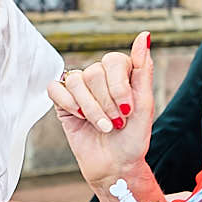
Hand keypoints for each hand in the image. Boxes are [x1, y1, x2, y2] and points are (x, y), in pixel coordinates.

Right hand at [49, 33, 155, 187]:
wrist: (115, 166)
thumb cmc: (133, 138)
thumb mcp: (145, 105)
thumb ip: (144, 69)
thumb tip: (145, 35)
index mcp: (123, 72)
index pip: (113, 60)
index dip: (119, 87)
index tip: (128, 110)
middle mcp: (101, 76)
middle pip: (94, 72)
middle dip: (106, 103)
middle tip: (116, 122)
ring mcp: (81, 88)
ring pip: (76, 80)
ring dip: (91, 109)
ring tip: (103, 126)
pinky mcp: (63, 102)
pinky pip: (56, 88)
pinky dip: (69, 104)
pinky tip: (80, 118)